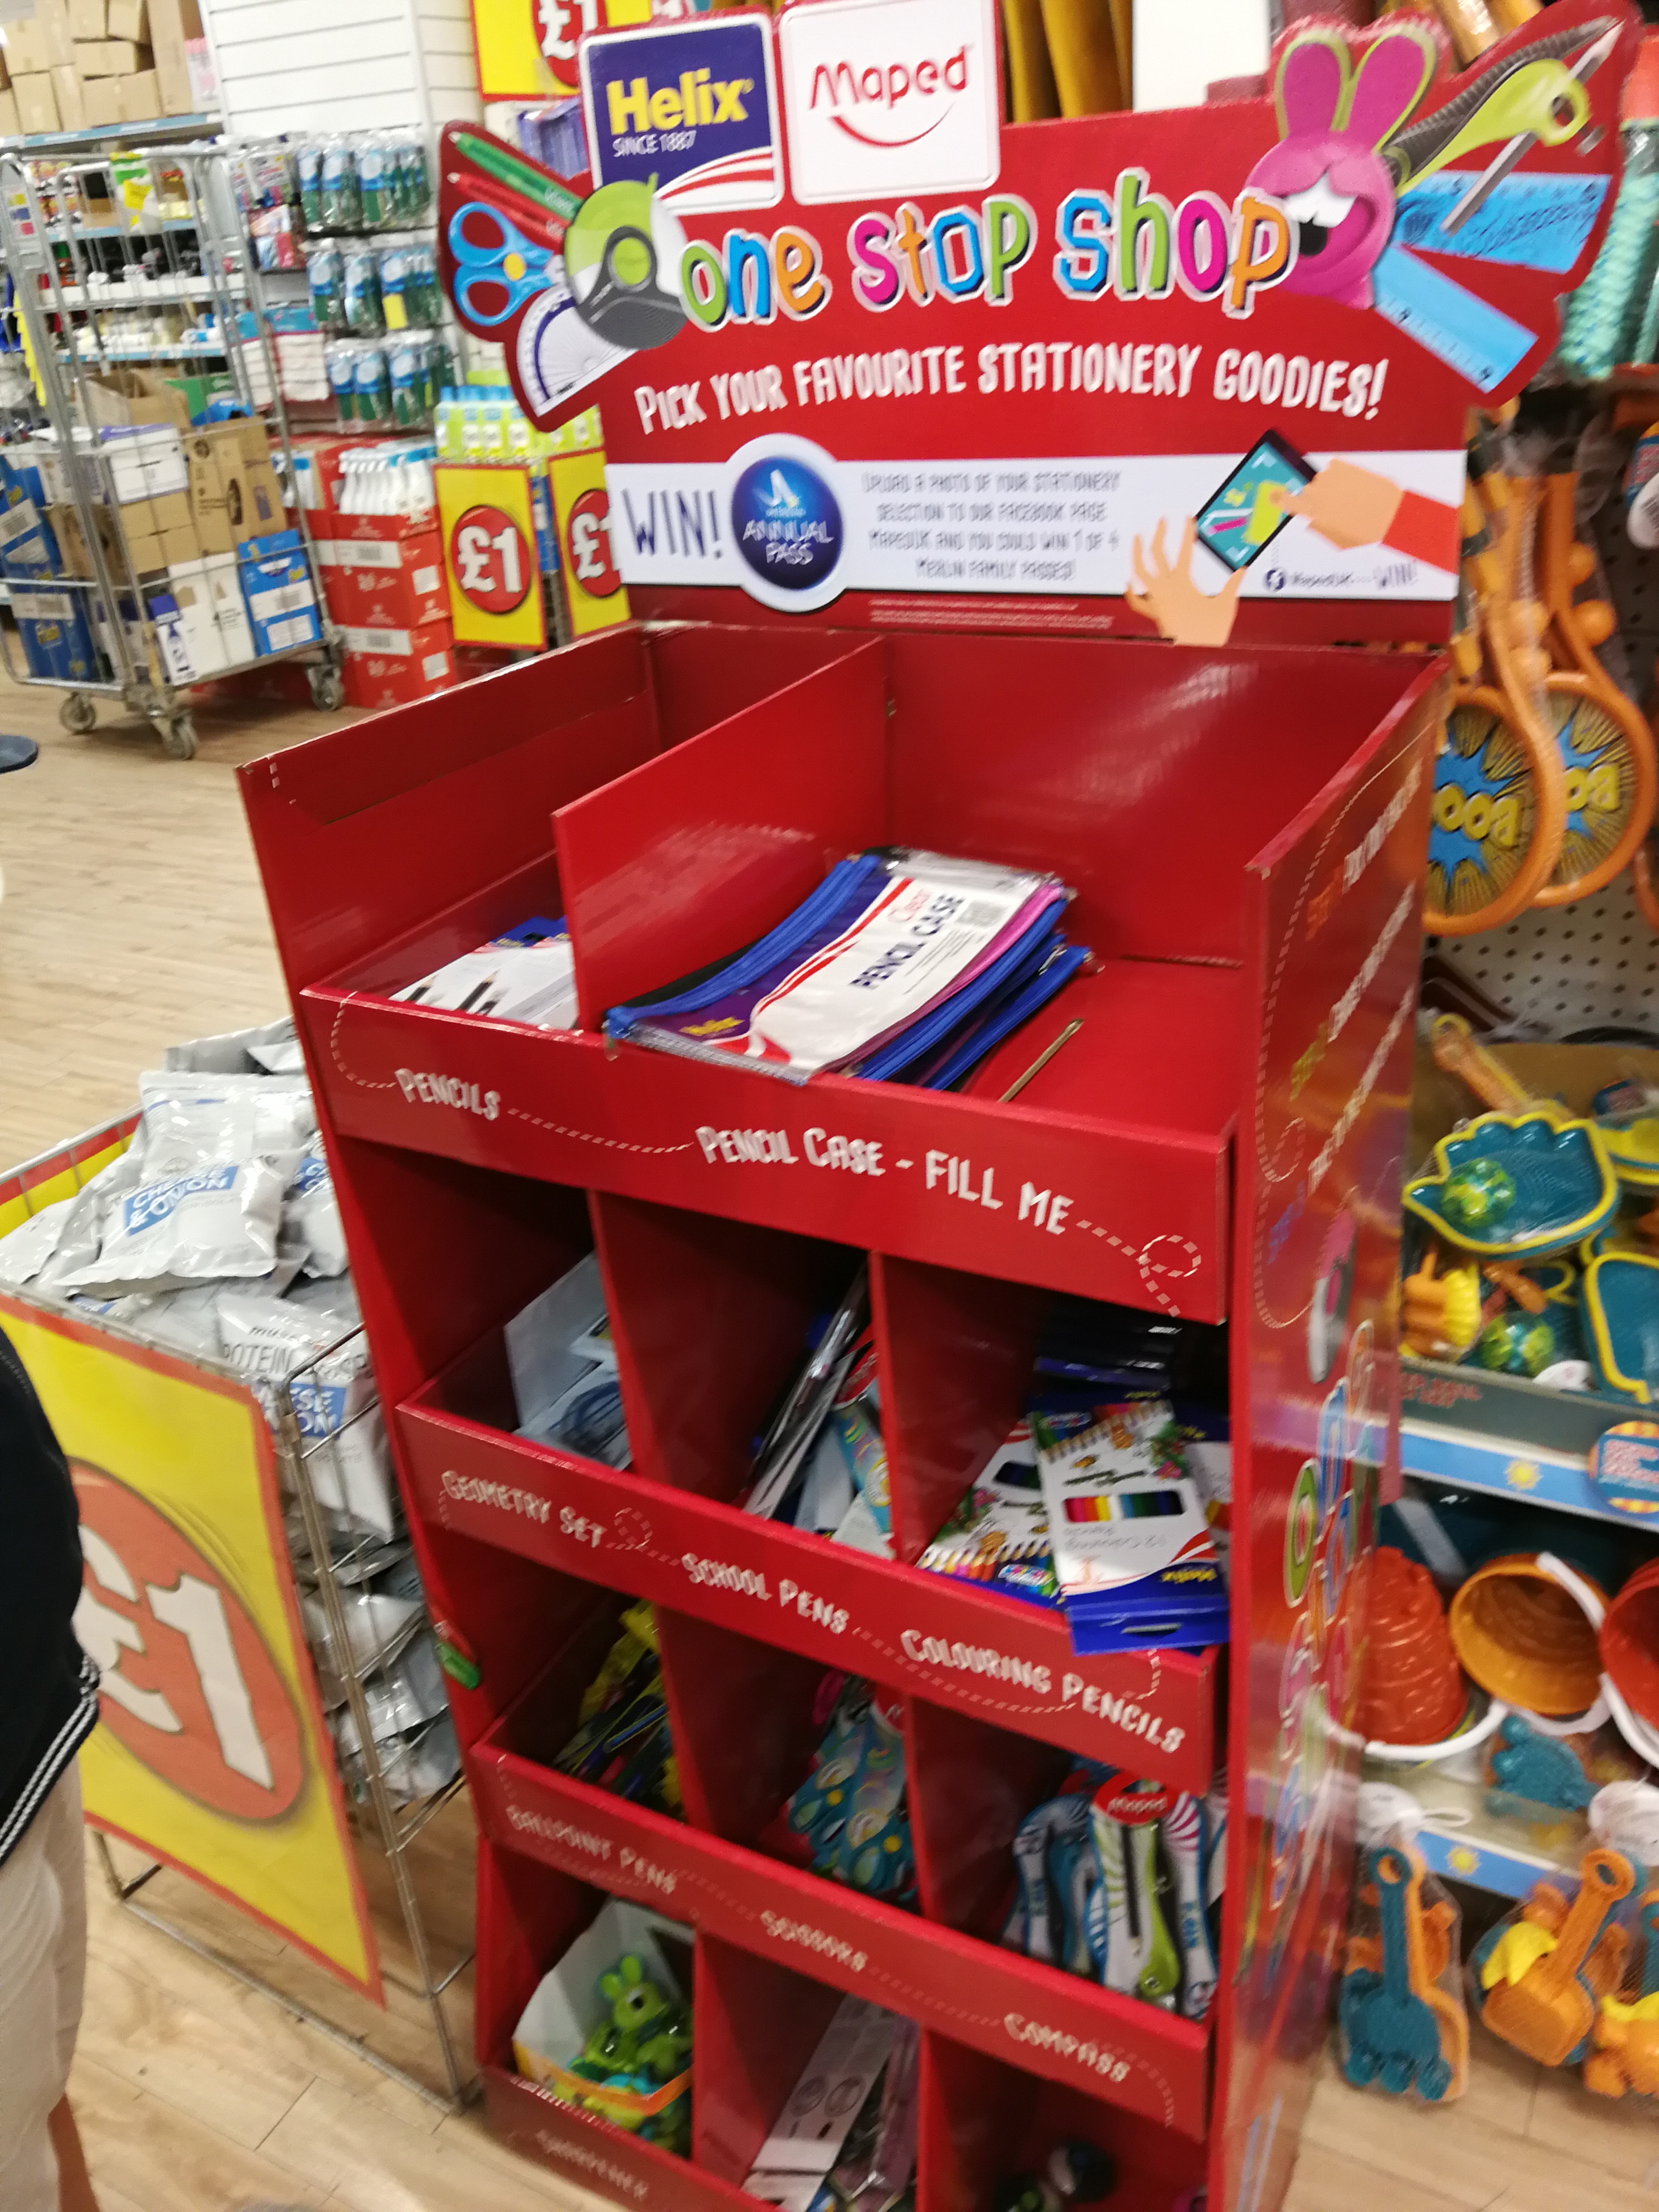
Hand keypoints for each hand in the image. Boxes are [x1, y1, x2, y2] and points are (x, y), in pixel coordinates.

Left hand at [1127, 518, 1242, 646]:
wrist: (1194, 656)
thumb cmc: (1208, 634)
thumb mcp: (1225, 606)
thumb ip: (1232, 586)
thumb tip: (1241, 571)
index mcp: (1182, 583)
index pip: (1184, 550)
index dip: (1186, 532)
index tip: (1187, 518)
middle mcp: (1165, 589)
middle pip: (1156, 555)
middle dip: (1158, 534)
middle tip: (1161, 521)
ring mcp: (1157, 601)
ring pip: (1139, 573)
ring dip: (1136, 554)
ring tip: (1137, 539)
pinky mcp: (1154, 614)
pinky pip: (1137, 602)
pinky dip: (1131, 592)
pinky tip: (1128, 583)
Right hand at [1275, 457, 1403, 549]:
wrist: (1389, 515)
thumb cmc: (1365, 532)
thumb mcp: (1336, 539)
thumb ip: (1319, 527)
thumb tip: (1312, 520)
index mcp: (1313, 512)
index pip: (1285, 500)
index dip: (1278, 497)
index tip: (1274, 494)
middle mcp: (1318, 492)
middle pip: (1307, 491)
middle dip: (1316, 497)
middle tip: (1333, 506)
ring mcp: (1330, 478)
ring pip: (1322, 480)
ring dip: (1330, 486)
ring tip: (1348, 497)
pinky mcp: (1344, 466)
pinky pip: (1335, 468)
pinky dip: (1341, 475)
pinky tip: (1353, 486)